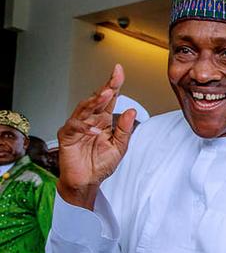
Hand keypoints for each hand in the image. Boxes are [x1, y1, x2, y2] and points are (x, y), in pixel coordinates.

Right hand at [56, 64, 136, 209]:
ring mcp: (77, 127)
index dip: (114, 84)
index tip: (119, 71)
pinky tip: (94, 130)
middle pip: (97, 99)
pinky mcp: (67, 136)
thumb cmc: (101, 164)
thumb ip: (125, 129)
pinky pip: (74, 128)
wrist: (87, 181)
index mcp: (103, 120)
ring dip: (95, 101)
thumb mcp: (120, 146)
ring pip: (84, 108)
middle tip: (114, 78)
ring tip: (106, 94)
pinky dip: (84, 128)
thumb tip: (131, 110)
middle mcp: (90, 120)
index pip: (109, 99)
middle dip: (106, 87)